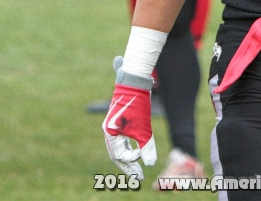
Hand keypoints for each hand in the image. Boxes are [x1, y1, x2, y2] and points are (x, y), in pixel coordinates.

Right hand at [103, 56, 156, 179]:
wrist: (136, 83)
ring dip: (129, 157)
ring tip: (138, 168)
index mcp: (110, 133)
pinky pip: (123, 139)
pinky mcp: (120, 121)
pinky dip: (130, 146)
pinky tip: (138, 151)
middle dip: (129, 165)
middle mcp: (109, 130)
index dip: (131, 163)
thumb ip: (146, 147)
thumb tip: (151, 164)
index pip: (119, 156)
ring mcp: (113, 126)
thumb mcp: (143, 129)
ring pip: (120, 146)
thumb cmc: (137, 106)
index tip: (141, 164)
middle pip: (117, 154)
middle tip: (139, 176)